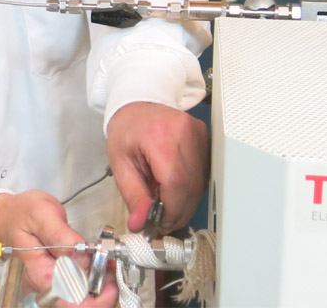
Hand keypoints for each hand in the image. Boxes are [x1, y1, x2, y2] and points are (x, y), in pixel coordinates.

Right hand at [0, 191, 116, 305]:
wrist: (8, 213)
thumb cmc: (22, 212)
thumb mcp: (44, 214)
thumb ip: (63, 237)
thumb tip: (83, 257)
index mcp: (40, 271)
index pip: (67, 299)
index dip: (93, 300)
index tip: (110, 284)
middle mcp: (43, 284)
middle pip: (74, 304)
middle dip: (101, 295)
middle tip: (114, 274)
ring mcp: (49, 284)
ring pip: (77, 299)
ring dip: (99, 288)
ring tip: (108, 266)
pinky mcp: (55, 279)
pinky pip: (75, 290)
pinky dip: (92, 282)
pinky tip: (100, 268)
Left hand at [106, 101, 208, 233]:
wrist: (138, 103)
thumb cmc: (127, 130)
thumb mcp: (121, 164)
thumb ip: (133, 196)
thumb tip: (141, 224)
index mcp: (160, 137)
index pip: (176, 183)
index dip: (171, 210)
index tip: (159, 223)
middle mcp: (186, 133)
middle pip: (191, 186)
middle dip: (177, 211)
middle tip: (161, 221)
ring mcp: (199, 134)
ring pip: (200, 183)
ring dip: (184, 202)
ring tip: (164, 202)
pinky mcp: (205, 138)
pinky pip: (203, 174)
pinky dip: (189, 188)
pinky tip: (174, 188)